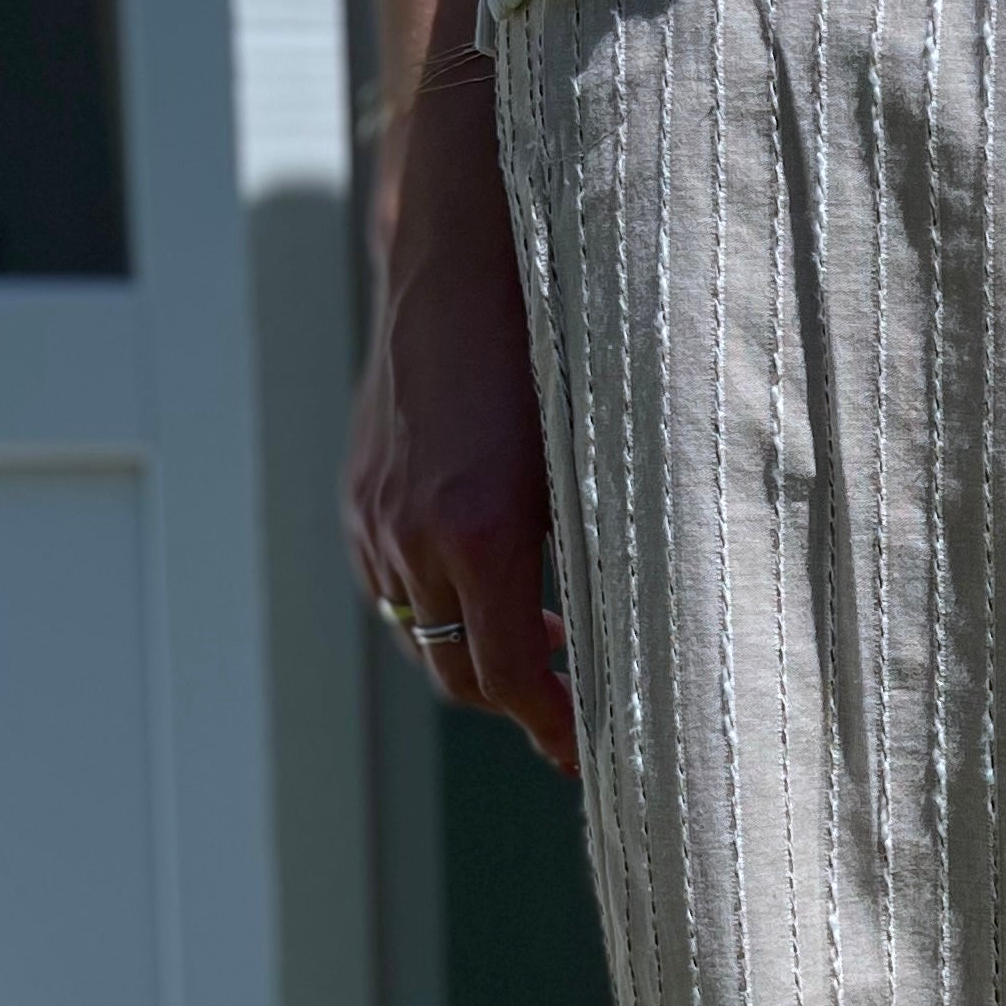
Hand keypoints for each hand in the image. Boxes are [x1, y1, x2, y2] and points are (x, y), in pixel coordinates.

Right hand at [344, 77, 579, 774]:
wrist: (465, 248)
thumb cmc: (556, 339)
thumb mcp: (593, 453)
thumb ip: (603, 544)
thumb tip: (646, 631)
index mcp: (482, 526)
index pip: (508, 678)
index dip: (554, 729)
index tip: (594, 757)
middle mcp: (414, 530)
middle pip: (459, 672)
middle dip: (521, 703)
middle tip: (583, 716)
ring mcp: (374, 513)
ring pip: (422, 632)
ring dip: (481, 653)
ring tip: (550, 645)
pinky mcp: (359, 493)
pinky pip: (393, 585)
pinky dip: (441, 605)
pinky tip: (494, 583)